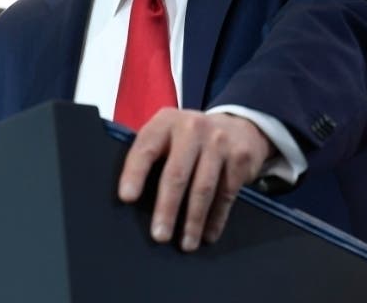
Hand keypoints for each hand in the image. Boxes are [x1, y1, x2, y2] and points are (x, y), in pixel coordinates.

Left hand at [117, 108, 272, 250]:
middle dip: (167, 208)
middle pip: (176, 173)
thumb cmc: (191, 140)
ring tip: (186, 244)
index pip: (146, 148)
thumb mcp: (169, 135)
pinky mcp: (240, 157)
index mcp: (166, 122)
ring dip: (193, 220)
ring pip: (203, 188)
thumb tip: (131, 201)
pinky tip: (208, 234)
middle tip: (159, 235)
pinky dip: (216, 218)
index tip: (127, 198)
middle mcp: (192, 128)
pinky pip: (226, 193)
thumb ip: (152, 156)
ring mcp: (219, 141)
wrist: (239, 126)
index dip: (135, 174)